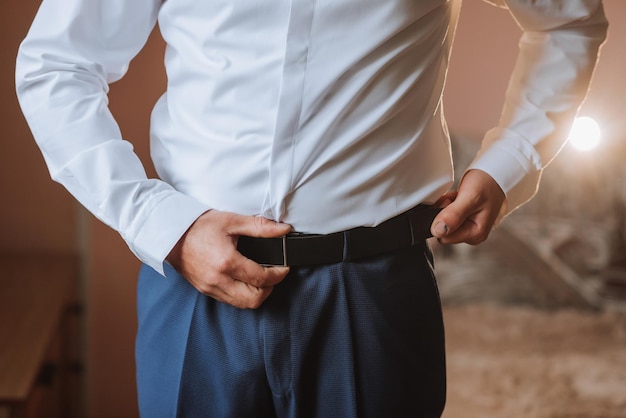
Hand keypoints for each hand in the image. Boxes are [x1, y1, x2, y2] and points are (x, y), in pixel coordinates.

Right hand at [166, 210, 291, 308]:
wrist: (170, 233)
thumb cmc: (199, 226)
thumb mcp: (232, 221)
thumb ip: (260, 227)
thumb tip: (283, 230)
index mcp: (227, 262)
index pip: (262, 278)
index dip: (279, 274)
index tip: (284, 268)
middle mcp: (218, 280)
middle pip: (254, 299)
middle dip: (269, 288)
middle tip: (274, 274)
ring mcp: (210, 288)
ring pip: (242, 304)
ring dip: (256, 294)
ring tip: (261, 278)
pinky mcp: (205, 290)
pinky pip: (230, 301)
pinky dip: (242, 295)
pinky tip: (245, 281)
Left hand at [430, 169, 505, 244]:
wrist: (496, 174)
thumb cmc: (489, 184)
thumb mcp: (471, 197)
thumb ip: (453, 215)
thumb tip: (437, 231)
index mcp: (475, 234)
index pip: (443, 236)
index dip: (441, 220)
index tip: (451, 205)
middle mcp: (472, 234)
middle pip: (442, 230)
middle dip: (443, 213)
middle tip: (456, 200)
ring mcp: (468, 227)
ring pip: (443, 222)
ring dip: (445, 207)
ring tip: (459, 197)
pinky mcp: (464, 220)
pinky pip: (447, 216)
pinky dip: (448, 205)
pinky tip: (458, 198)